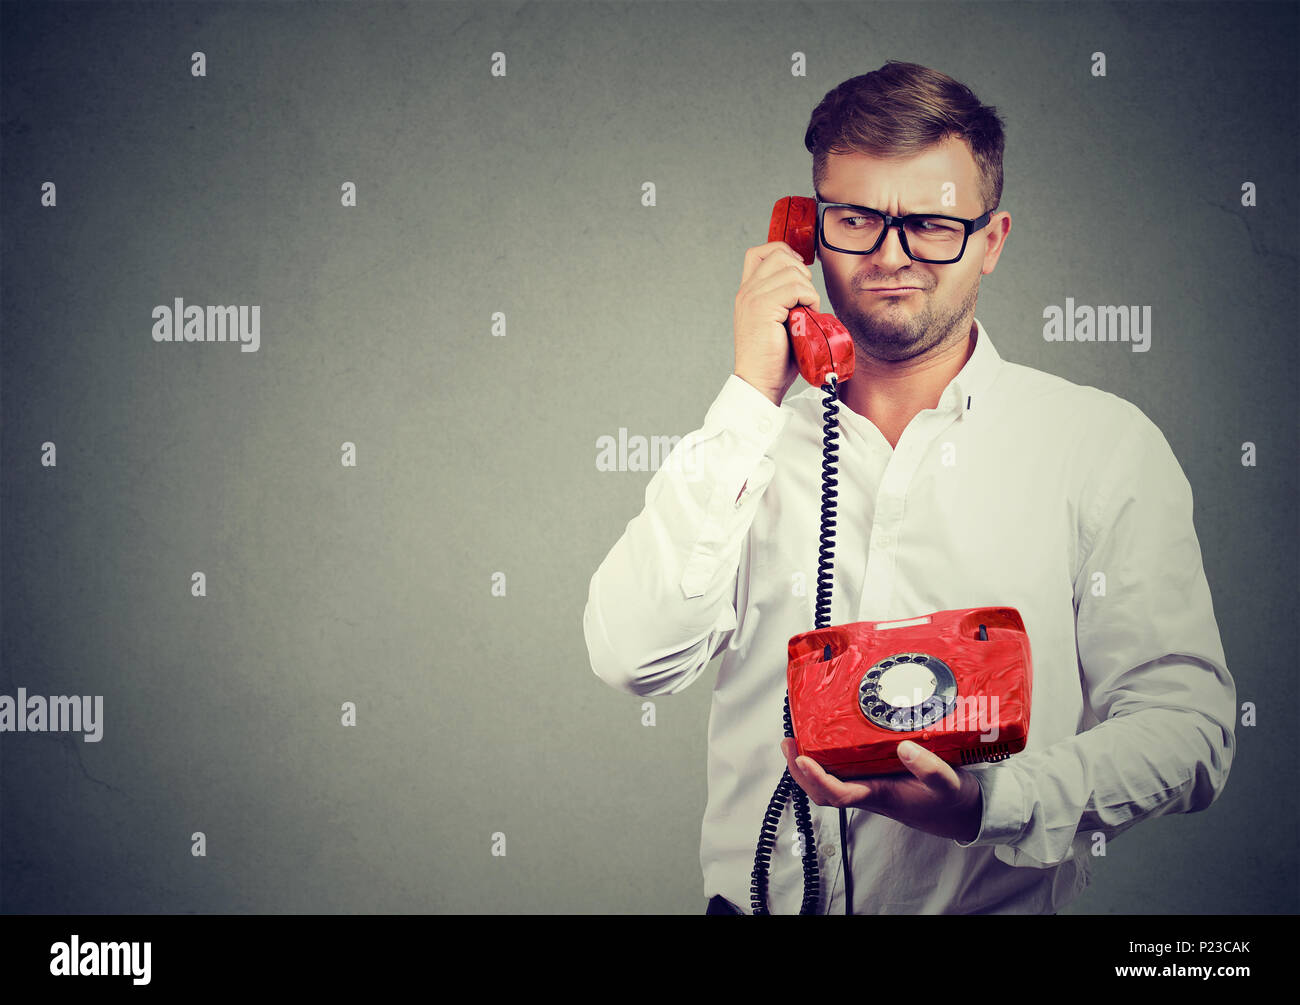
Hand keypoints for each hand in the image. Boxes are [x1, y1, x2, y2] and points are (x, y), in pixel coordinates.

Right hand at [733, 240, 820, 405]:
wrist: (759, 383)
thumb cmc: (772, 360)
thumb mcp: (776, 322)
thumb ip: (783, 301)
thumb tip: (806, 286)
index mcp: (747, 293)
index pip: (760, 252)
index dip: (784, 253)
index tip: (799, 274)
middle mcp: (746, 291)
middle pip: (779, 253)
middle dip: (801, 271)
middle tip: (805, 298)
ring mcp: (752, 297)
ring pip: (791, 270)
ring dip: (807, 288)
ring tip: (805, 311)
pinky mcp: (763, 307)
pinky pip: (795, 287)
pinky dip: (809, 298)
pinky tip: (806, 316)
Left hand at [780, 738, 983, 842]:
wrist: (964, 812)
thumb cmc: (952, 800)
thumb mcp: (948, 784)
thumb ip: (930, 769)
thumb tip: (904, 747)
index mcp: (881, 795)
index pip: (838, 794)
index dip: (816, 779)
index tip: (801, 759)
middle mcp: (869, 791)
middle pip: (823, 791)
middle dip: (800, 772)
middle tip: (788, 741)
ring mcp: (870, 785)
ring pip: (830, 781)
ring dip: (809, 764)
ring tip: (797, 736)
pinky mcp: (875, 777)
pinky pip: (843, 771)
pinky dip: (827, 757)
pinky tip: (824, 738)